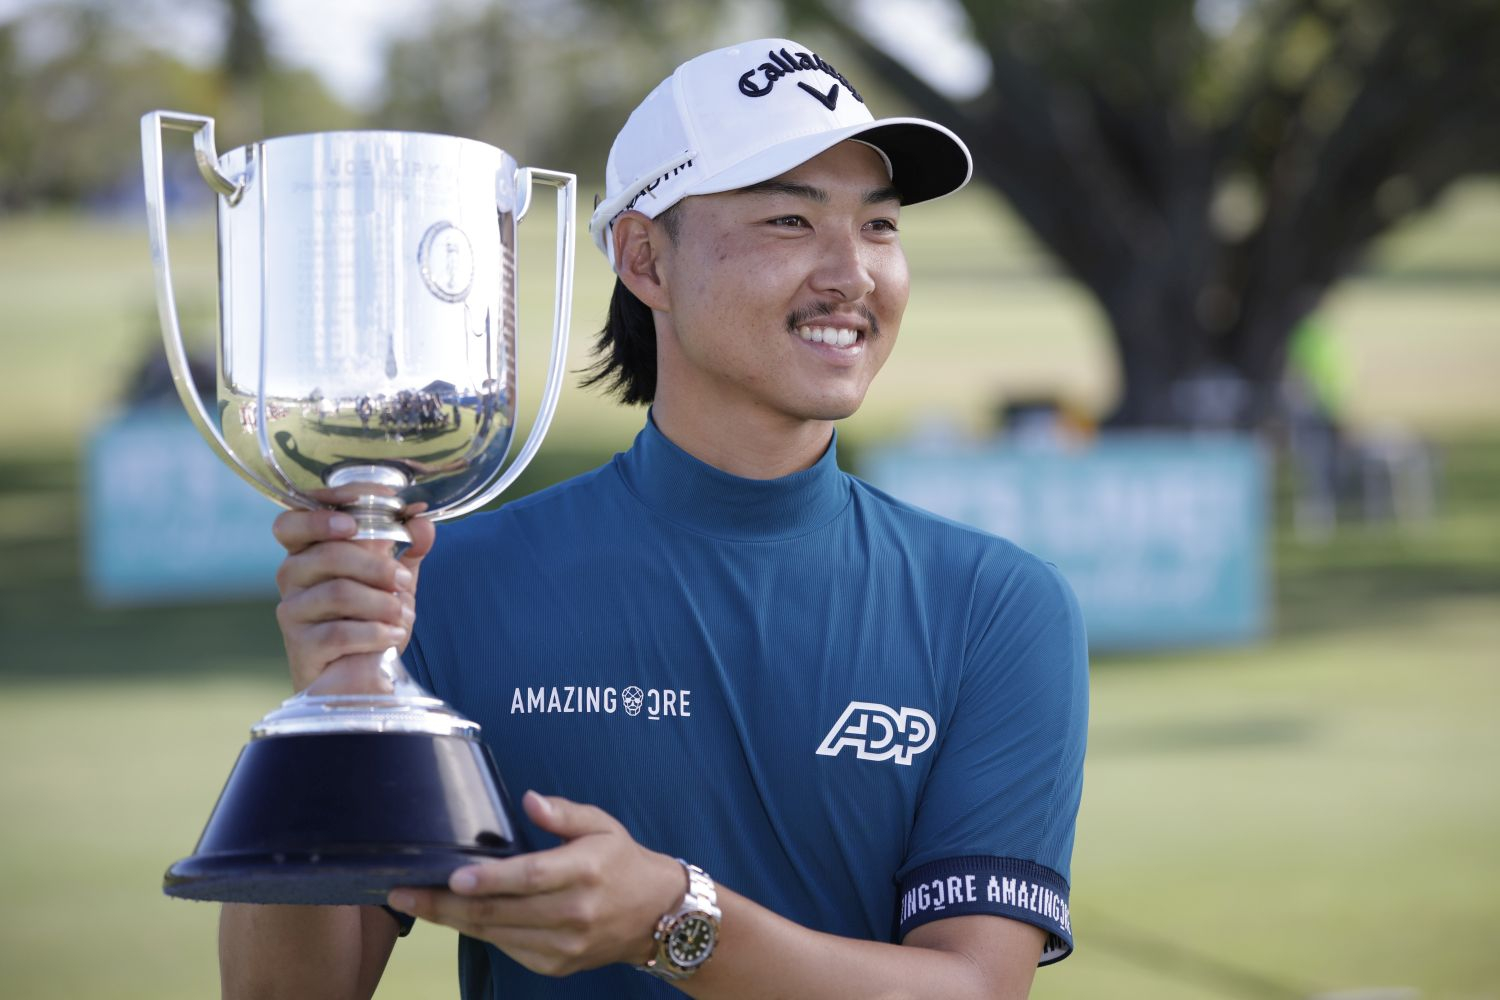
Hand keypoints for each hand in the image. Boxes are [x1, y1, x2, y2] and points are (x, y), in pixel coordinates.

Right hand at [271, 486, 434, 694]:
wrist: (357, 680)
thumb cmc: (369, 622)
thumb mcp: (393, 582)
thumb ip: (408, 549)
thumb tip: (422, 521)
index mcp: (308, 552)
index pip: (293, 522)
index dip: (320, 515)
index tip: (357, 521)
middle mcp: (291, 577)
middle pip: (328, 554)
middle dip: (375, 566)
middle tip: (402, 581)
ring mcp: (291, 612)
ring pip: (338, 592)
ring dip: (381, 603)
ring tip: (402, 614)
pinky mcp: (300, 647)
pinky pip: (339, 632)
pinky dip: (374, 632)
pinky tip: (392, 636)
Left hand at [387, 792, 685, 977]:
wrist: (656, 915)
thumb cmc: (622, 862)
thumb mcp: (602, 825)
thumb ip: (563, 812)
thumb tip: (528, 799)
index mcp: (585, 871)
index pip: (529, 877)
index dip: (489, 879)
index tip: (452, 876)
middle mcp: (574, 913)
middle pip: (500, 912)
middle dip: (446, 904)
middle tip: (403, 892)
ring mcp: (564, 945)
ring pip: (496, 934)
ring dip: (452, 921)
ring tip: (416, 904)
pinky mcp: (556, 964)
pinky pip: (507, 948)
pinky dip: (479, 933)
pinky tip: (456, 917)